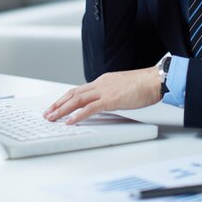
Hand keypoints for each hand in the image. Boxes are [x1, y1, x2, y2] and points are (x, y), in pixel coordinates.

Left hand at [43, 67, 160, 124]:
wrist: (154, 80)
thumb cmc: (143, 85)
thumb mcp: (123, 87)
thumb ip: (112, 93)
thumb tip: (107, 102)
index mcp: (103, 81)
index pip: (79, 90)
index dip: (65, 98)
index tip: (56, 105)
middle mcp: (100, 84)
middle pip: (74, 93)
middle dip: (58, 103)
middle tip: (47, 113)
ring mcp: (104, 91)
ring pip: (77, 100)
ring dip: (62, 109)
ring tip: (52, 117)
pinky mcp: (111, 99)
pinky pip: (90, 108)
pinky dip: (78, 115)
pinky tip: (70, 121)